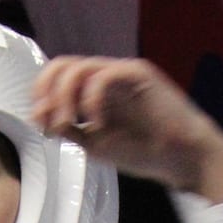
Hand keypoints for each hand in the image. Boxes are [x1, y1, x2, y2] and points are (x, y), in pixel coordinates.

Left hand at [31, 56, 222, 202]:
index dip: (41, 97)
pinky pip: (104, 75)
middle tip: (52, 123)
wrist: (181, 156)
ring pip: (79, 67)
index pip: (56, 78)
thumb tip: (42, 118)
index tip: (42, 124)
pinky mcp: (138, 74)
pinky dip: (92, 100)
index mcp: (93, 92)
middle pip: (62, 66)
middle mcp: (104, 78)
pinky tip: (96, 124)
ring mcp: (121, 74)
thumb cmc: (143, 151)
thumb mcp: (94, 145)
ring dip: (64, 97)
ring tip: (69, 124)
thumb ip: (70, 129)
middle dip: (47, 94)